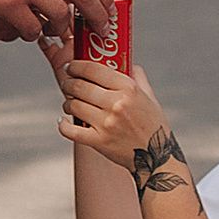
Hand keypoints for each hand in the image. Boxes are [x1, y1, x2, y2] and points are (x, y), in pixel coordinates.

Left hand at [57, 55, 187, 196]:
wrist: (156, 156)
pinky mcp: (99, 142)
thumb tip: (127, 62)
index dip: (77, 66)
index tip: (71, 66)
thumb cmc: (153, 123)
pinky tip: (62, 121)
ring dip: (67, 102)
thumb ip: (138, 77)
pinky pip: (71, 131)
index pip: (94, 69)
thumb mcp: (149, 95)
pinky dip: (62, 125)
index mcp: (129, 88)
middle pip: (80, 86)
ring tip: (69, 102)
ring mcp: (106, 124)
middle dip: (68, 83)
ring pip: (74, 105)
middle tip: (67, 83)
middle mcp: (116, 104)